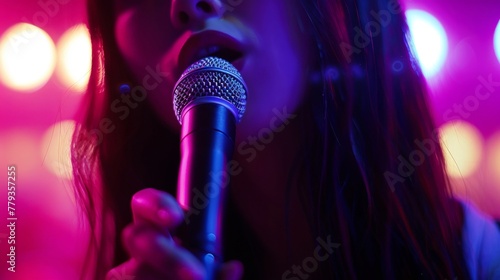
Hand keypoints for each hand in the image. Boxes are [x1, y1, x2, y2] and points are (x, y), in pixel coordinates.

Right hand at [106, 188, 242, 279]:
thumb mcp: (210, 277)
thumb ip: (219, 275)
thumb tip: (234, 267)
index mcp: (162, 238)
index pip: (146, 205)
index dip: (155, 204)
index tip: (175, 218)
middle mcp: (137, 256)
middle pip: (137, 237)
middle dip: (168, 257)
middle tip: (197, 277)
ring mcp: (123, 276)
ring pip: (133, 272)